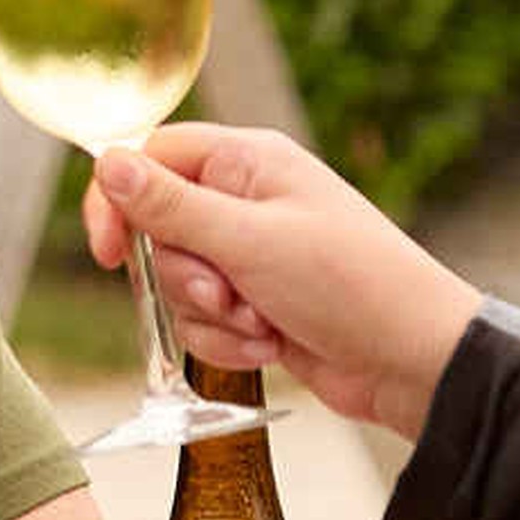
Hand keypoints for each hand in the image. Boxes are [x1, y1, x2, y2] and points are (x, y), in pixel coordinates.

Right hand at [86, 123, 481, 435]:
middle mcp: (245, 200)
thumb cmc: (349, 284)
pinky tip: (271, 346)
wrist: (413, 361)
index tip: (106, 253)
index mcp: (247, 162)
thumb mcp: (249, 241)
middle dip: (183, 277)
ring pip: (177, 283)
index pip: (150, 158)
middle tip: (227, 294)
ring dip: (210, 316)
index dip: (119, 202)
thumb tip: (106, 161)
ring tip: (262, 325)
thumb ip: (171, 205)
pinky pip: (205, 321)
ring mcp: (252, 255)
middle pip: (158, 230)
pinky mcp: (257, 304)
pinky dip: (228, 342)